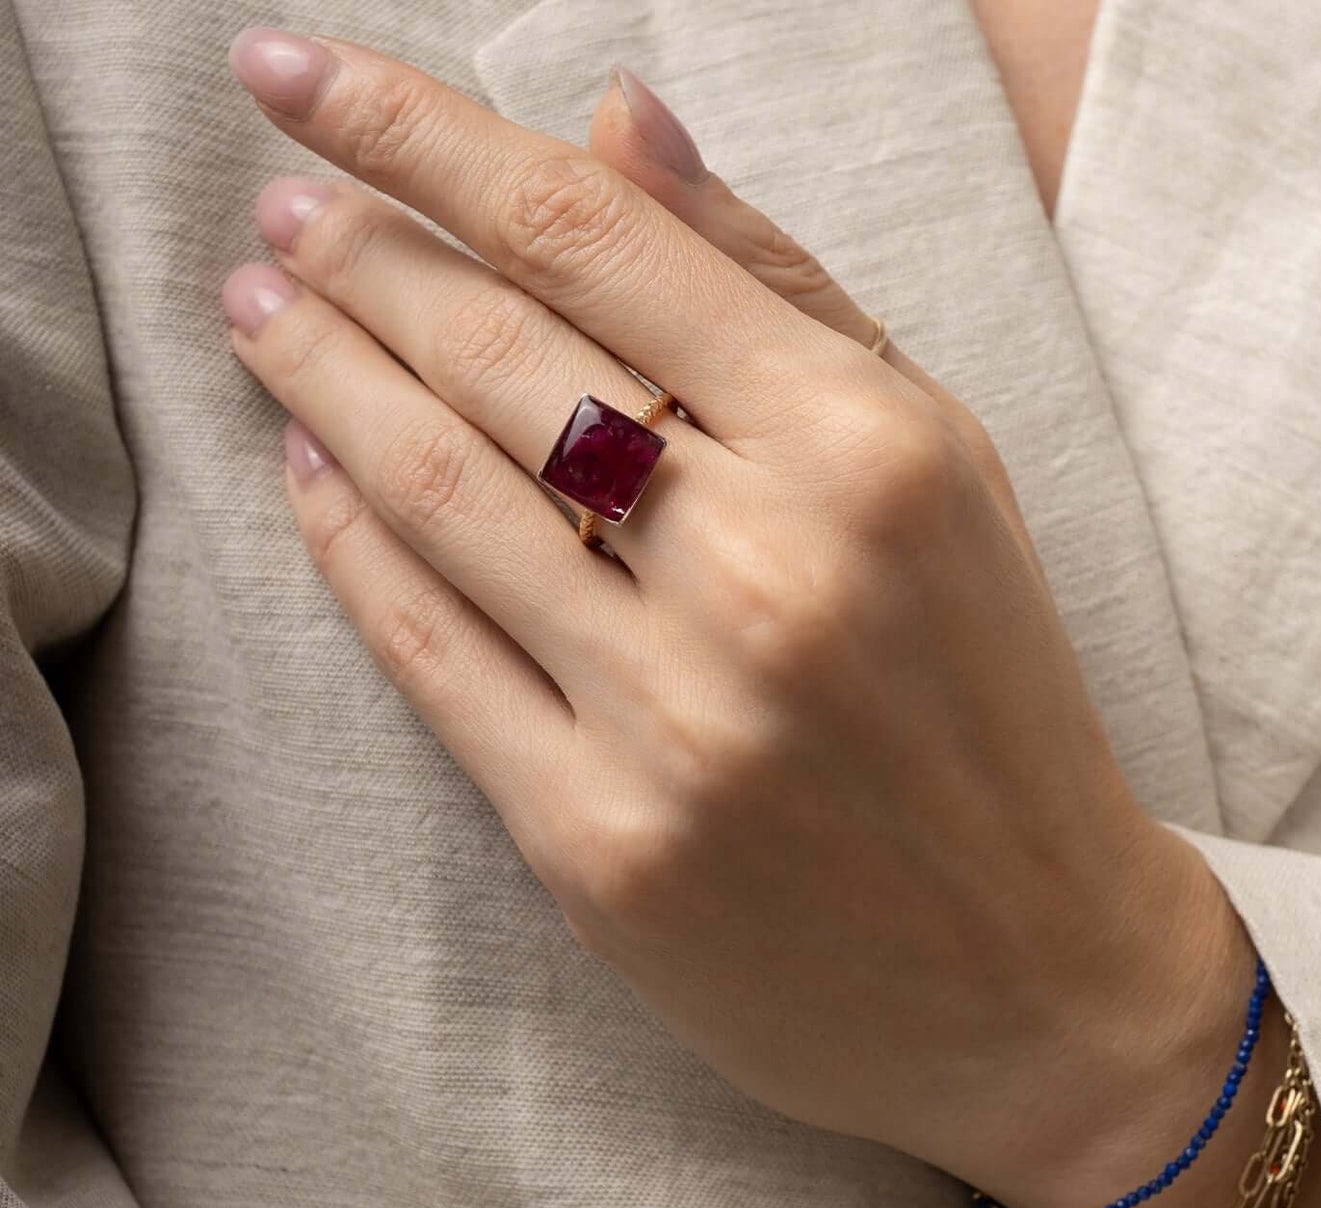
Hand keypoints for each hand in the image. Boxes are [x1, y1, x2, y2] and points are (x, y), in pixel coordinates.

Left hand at [222, 31, 1254, 1207]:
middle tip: (282, 207)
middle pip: (498, 355)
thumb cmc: (992, 706)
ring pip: (438, 496)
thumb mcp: (939, 473)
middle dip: (357, 254)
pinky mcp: (603, 847)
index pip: (594, 238)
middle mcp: (767, 574)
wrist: (1029, 974)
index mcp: (870, 452)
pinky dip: (349, 549)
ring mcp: (674, 722)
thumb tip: (616, 128)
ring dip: (320, 382)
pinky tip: (309, 474)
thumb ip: (779, 295)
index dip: (420, 135)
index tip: (301, 76)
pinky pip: (433, 660)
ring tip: (260, 313)